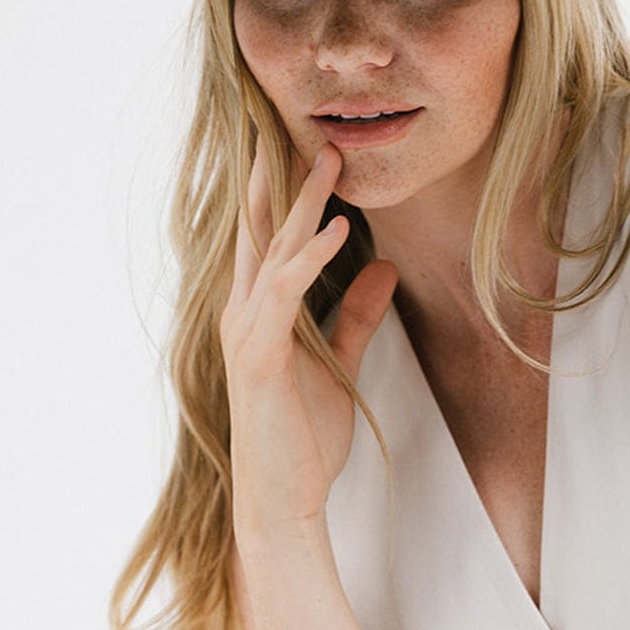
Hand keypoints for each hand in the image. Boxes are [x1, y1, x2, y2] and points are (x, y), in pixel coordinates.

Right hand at [220, 139, 397, 542]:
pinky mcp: (259, 357)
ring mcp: (248, 333)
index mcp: (260, 312)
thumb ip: (355, 315)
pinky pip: (284, 293)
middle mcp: (246, 313)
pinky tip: (336, 228)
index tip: (310, 147)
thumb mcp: (341, 363)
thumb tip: (383, 268)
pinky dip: (309, 258)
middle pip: (264, 230)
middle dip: (285, 176)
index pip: (271, 239)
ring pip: (273, 250)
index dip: (288, 192)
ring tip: (330, 159)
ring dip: (302, 202)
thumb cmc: (304, 437)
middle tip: (309, 127)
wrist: (284, 502)